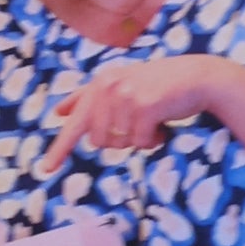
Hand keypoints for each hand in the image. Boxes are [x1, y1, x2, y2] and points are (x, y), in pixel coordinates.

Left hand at [45, 52, 244, 179]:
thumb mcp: (121, 84)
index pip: (75, 120)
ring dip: (138, 139)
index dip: (60, 148)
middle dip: (119, 140)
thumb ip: (90, 97)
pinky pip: (141, 142)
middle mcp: (108, 86)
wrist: (198, 77)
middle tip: (138, 124)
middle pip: (99, 141)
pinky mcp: (144, 106)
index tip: (46, 168)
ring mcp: (125, 96)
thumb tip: (58, 113)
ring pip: (120, 143)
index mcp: (100, 83)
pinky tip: (163, 124)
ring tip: (152, 120)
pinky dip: (153, 140)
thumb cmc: (159, 85)